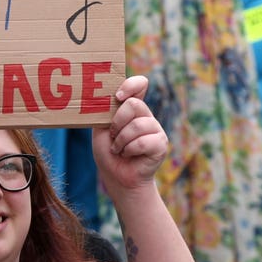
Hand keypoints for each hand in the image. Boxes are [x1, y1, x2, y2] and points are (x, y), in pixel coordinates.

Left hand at [92, 75, 166, 194]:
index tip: (118, 96)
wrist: (116, 177)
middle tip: (113, 136)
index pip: (140, 84)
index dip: (131, 84)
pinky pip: (143, 141)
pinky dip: (129, 150)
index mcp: (132, 108)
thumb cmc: (108, 152)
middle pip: (134, 104)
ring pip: (137, 125)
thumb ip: (105, 111)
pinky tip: (128, 155)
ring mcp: (155, 129)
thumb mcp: (101, 128)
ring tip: (118, 149)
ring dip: (121, 141)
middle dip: (117, 123)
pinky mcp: (161, 144)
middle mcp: (146, 115)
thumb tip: (108, 94)